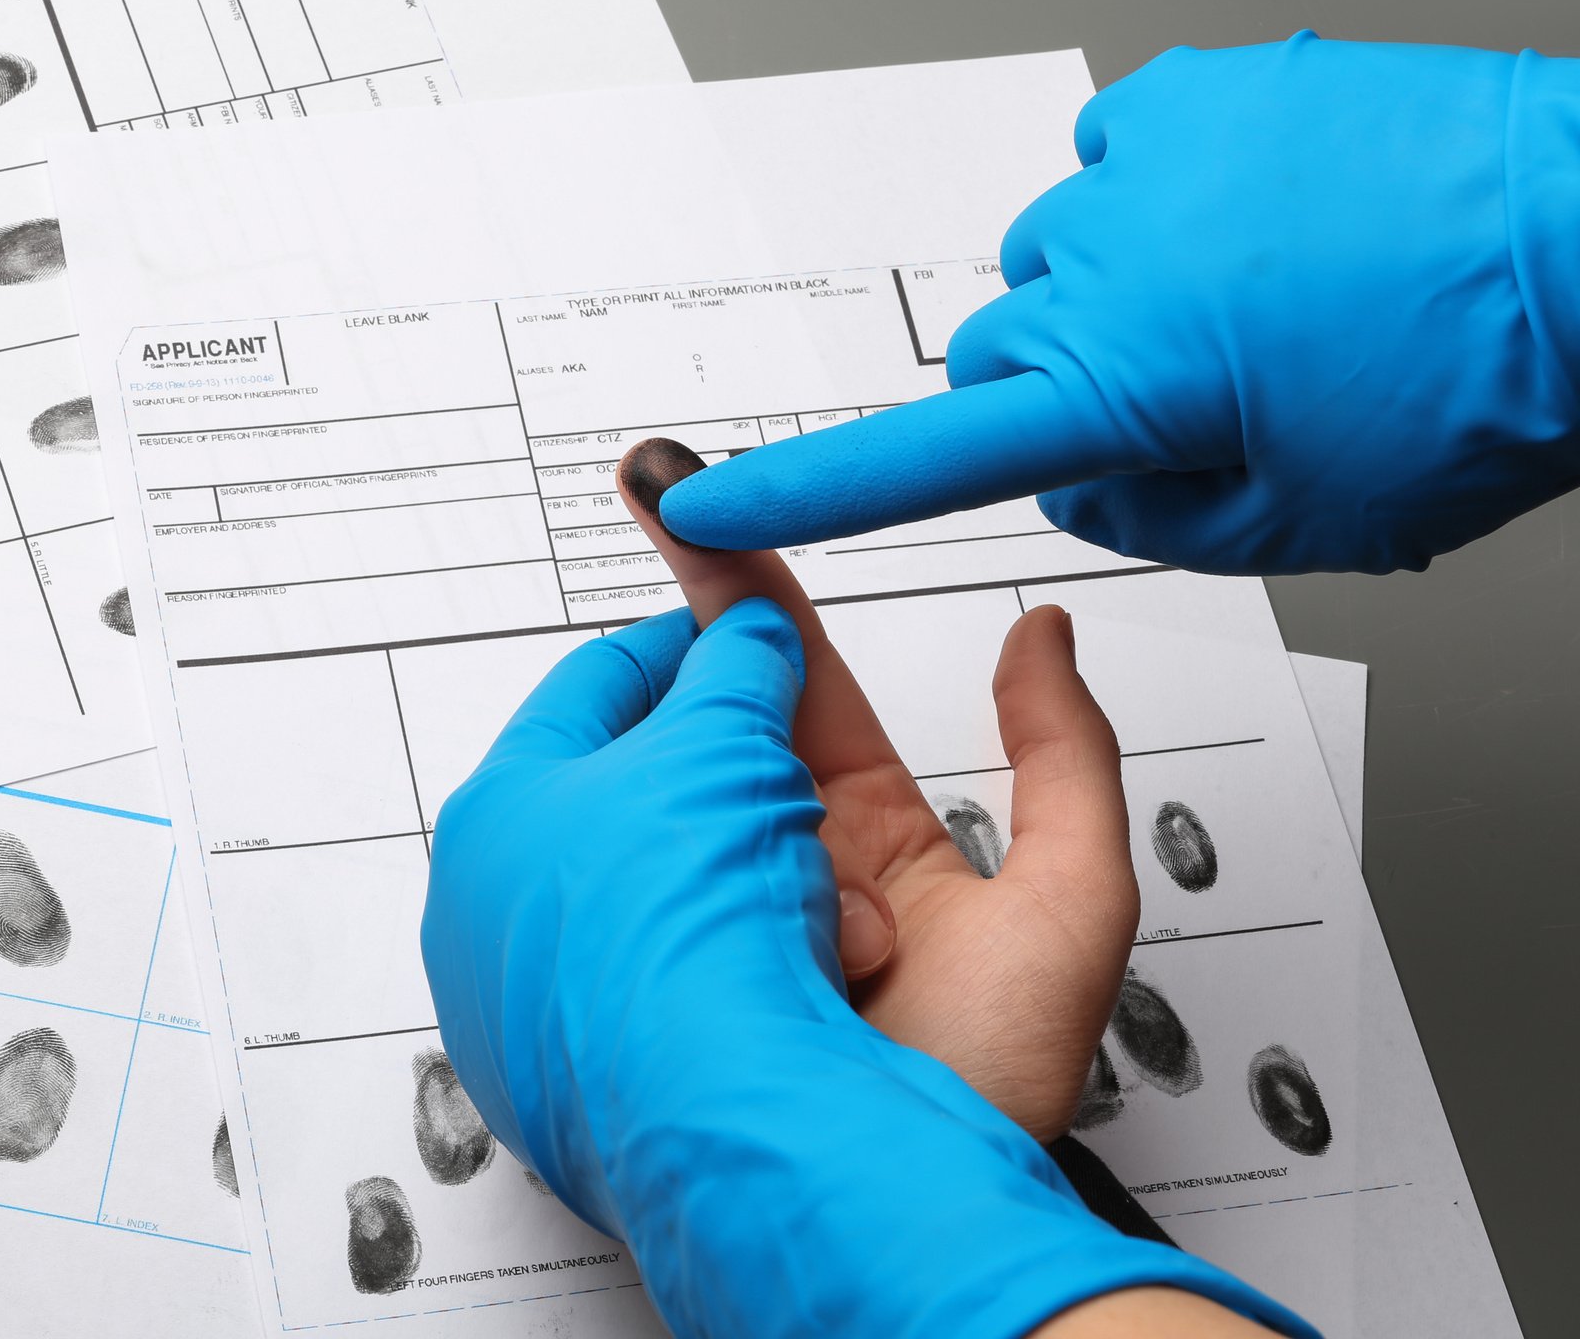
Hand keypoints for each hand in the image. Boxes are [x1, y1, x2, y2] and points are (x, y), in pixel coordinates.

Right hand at [619, 439, 1133, 1140]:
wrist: (903, 1212)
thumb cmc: (988, 1084)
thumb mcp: (1072, 902)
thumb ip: (1065, 758)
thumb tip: (1048, 637)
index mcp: (881, 837)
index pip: (801, 683)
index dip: (751, 595)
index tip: (702, 511)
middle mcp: (788, 868)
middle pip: (723, 723)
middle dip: (693, 644)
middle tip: (655, 521)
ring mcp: (719, 910)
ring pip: (683, 800)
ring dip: (698, 778)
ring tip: (747, 800)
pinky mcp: (664, 960)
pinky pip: (650, 881)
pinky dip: (671, 863)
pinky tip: (712, 874)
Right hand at [655, 34, 1579, 573]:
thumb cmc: (1485, 382)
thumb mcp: (1301, 518)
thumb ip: (1146, 518)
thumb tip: (1081, 476)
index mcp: (1112, 384)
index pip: (911, 457)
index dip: (792, 489)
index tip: (699, 498)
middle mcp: (1100, 261)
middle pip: (1004, 350)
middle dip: (1072, 387)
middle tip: (1196, 403)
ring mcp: (1141, 164)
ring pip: (1064, 257)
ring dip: (1125, 290)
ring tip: (1258, 304)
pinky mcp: (1191, 92)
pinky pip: (1118, 160)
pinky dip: (1159, 202)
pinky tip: (1252, 226)